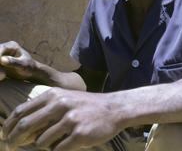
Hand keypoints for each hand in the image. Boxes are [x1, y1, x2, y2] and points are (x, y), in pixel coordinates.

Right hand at [0, 41, 34, 80]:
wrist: (30, 72)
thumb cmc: (29, 67)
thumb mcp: (23, 65)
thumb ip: (14, 62)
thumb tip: (2, 60)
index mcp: (11, 45)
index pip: (0, 48)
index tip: (0, 63)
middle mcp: (4, 48)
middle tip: (3, 76)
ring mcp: (0, 55)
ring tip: (3, 77)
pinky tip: (2, 77)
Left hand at [2, 88, 122, 150]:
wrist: (112, 108)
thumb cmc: (85, 105)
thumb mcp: (65, 99)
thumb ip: (44, 108)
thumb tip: (21, 127)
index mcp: (54, 95)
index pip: (22, 110)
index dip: (9, 125)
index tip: (5, 135)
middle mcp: (60, 104)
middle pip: (26, 126)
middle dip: (14, 139)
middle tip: (11, 146)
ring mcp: (70, 119)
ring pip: (41, 141)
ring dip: (44, 144)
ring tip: (56, 139)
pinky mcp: (79, 134)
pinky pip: (58, 149)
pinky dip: (58, 149)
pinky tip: (67, 142)